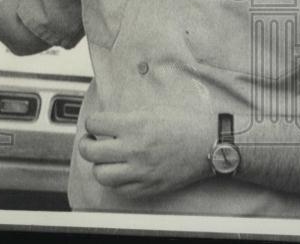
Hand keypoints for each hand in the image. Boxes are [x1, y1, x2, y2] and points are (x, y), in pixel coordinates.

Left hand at [77, 109, 213, 198]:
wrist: (211, 144)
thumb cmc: (184, 123)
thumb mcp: (150, 110)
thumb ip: (125, 117)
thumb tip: (102, 121)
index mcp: (135, 125)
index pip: (93, 124)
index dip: (93, 123)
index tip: (97, 124)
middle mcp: (135, 149)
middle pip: (90, 151)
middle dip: (87, 144)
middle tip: (93, 141)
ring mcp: (142, 171)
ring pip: (101, 174)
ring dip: (99, 165)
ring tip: (106, 159)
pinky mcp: (150, 187)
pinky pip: (121, 190)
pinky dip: (117, 182)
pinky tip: (122, 171)